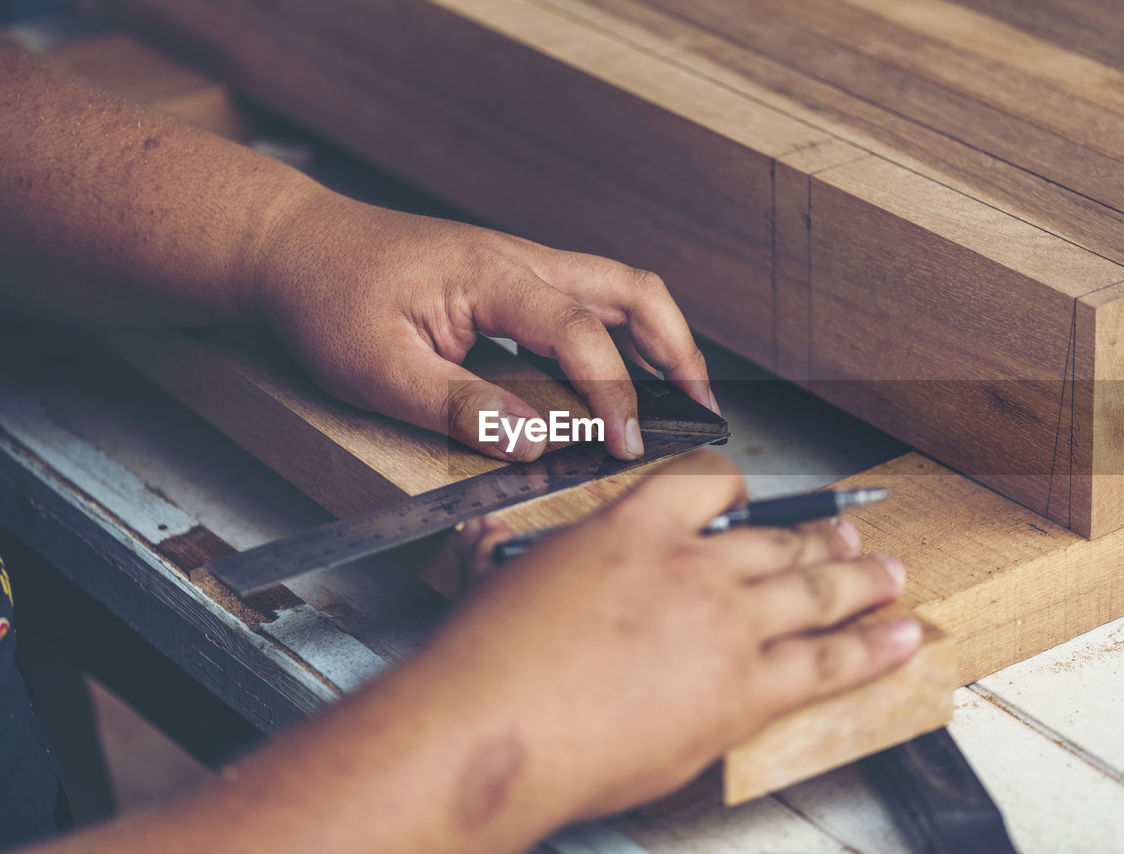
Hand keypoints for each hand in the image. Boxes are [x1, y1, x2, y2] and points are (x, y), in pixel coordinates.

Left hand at [253, 189, 716, 460]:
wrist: (291, 247)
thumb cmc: (325, 298)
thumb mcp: (376, 369)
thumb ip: (460, 407)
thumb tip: (536, 442)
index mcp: (490, 275)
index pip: (579, 332)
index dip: (613, 393)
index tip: (626, 445)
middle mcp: (518, 259)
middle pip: (629, 288)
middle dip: (677, 349)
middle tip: (700, 408)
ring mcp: (517, 263)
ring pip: (616, 288)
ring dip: (658, 338)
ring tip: (681, 395)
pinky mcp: (508, 277)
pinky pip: (585, 299)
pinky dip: (619, 337)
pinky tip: (619, 377)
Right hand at [450, 451, 920, 824]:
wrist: (495, 728)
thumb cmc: (485, 663)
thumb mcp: (496, 578)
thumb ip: (512, 551)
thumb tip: (485, 536)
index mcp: (633, 527)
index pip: (708, 486)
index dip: (740, 492)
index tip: (753, 502)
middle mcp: (692, 564)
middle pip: (777, 538)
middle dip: (821, 538)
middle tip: (849, 540)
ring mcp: (726, 624)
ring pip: (814, 589)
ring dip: (861, 582)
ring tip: (889, 576)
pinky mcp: (744, 688)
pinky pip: (827, 661)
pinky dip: (872, 649)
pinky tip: (898, 639)